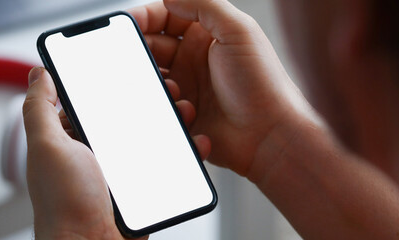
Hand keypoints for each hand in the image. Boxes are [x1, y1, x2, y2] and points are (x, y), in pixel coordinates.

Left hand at [23, 67, 210, 238]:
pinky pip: (166, 168)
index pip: (91, 103)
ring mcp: (119, 175)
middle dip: (150, 101)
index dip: (112, 84)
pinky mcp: (142, 192)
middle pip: (126, 118)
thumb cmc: (64, 206)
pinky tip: (194, 144)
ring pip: (151, 140)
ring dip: (172, 124)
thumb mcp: (47, 147)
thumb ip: (39, 108)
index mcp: (69, 142)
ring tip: (186, 114)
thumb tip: (39, 72)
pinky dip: (183, 154)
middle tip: (170, 91)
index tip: (135, 70)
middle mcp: (93, 156)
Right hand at [128, 0, 320, 180]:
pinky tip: (189, 112)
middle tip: (143, 63)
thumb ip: (204, 5)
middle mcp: (194, 59)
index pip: (165, 16)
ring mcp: (188, 87)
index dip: (145, 17)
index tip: (128, 23)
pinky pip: (159, 108)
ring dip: (157, 84)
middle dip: (143, 53)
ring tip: (175, 92)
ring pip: (152, 79)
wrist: (271, 137)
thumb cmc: (264, 84)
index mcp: (206, 34)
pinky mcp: (183, 115)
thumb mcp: (238, 30)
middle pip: (152, 47)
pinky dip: (168, 109)